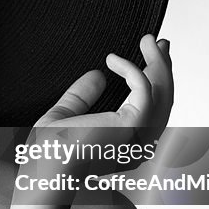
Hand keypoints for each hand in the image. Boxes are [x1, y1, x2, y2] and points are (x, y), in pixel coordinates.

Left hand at [34, 34, 172, 166]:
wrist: (43, 168)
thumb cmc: (49, 154)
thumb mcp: (64, 115)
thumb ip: (82, 96)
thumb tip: (97, 75)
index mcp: (128, 142)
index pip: (153, 110)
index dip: (156, 81)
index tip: (152, 57)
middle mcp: (141, 141)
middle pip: (165, 99)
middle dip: (163, 67)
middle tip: (158, 41)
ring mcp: (140, 134)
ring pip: (162, 91)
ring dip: (157, 62)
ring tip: (149, 40)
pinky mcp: (133, 124)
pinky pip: (143, 87)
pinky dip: (131, 69)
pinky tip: (112, 60)